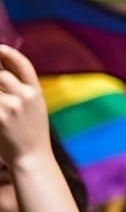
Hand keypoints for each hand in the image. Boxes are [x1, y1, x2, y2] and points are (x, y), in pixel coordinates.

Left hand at [0, 45, 50, 165]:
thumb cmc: (31, 135)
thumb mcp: (35, 109)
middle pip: (1, 75)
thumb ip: (21, 91)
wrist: (33, 158)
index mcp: (37, 93)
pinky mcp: (0, 117)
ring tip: (1, 105)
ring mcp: (12, 106)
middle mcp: (26, 96)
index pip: (23, 65)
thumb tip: (3, 75)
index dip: (9, 53)